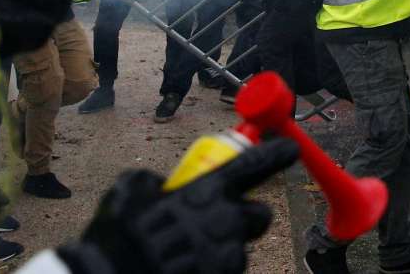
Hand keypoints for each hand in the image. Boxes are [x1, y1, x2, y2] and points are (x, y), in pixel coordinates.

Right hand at [60, 137, 299, 273]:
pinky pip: (226, 272)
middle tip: (220, 221)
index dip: (275, 155)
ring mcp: (227, 256)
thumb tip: (162, 187)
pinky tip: (185, 268)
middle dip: (246, 216)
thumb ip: (156, 182)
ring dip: (222, 248)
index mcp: (207, 189)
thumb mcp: (131, 191)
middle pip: (261, 214)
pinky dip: (210, 269)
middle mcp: (225, 220)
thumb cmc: (120, 234)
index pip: (254, 165)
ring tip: (188, 253)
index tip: (289, 149)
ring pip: (240, 248)